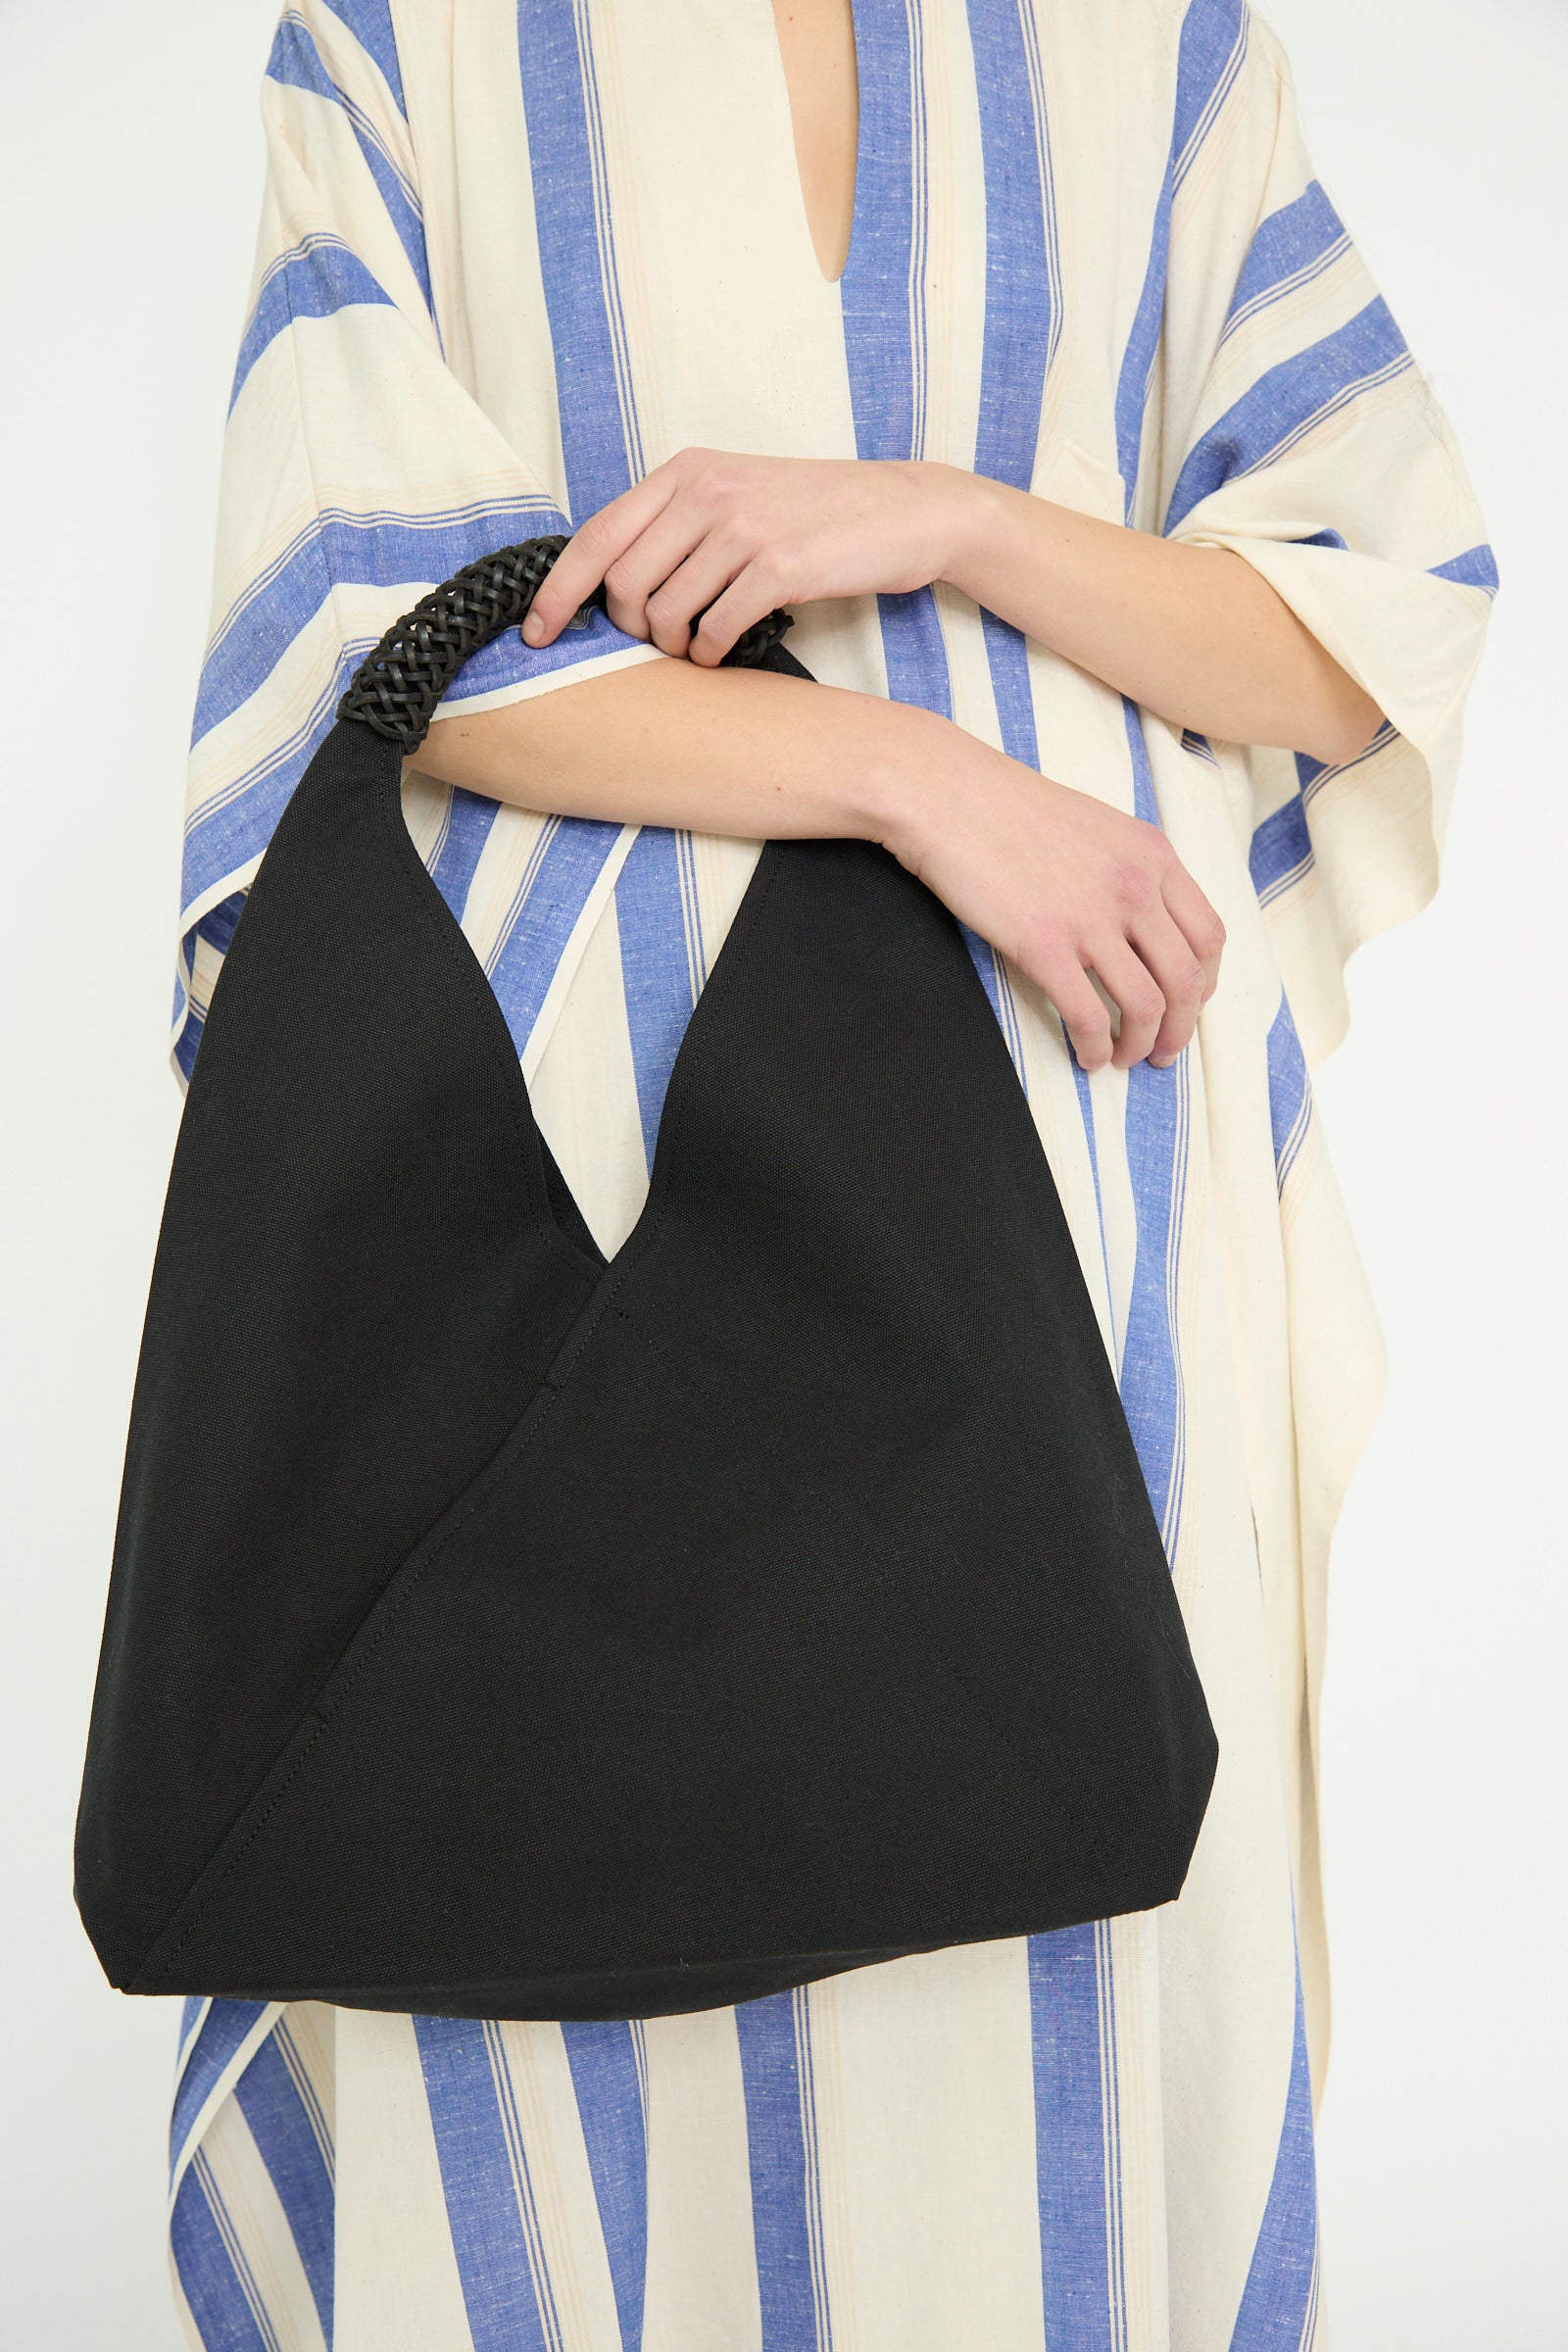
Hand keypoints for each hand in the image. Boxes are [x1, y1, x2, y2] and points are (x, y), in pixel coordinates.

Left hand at [523, 450, 968, 664]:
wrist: (908, 510)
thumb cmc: (821, 512)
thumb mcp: (742, 492)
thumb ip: (681, 521)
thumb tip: (617, 583)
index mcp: (689, 470)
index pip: (597, 537)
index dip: (557, 592)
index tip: (536, 633)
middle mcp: (709, 491)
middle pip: (625, 586)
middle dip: (632, 631)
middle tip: (661, 643)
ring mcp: (744, 527)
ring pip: (666, 615)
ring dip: (675, 648)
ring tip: (699, 646)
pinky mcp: (780, 566)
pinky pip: (714, 631)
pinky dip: (710, 654)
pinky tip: (725, 650)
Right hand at [885, 716, 1224, 1070]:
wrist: (948, 795)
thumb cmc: (1010, 809)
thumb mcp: (1098, 827)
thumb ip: (1132, 870)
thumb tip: (1144, 927)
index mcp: (1153, 856)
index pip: (1208, 936)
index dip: (1204, 983)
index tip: (1187, 1005)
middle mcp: (1135, 888)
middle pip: (1186, 980)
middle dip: (1181, 1029)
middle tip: (1163, 1051)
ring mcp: (1091, 919)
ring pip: (1145, 1006)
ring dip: (1141, 1045)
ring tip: (1124, 1058)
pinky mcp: (1044, 945)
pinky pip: (1088, 1016)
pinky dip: (1094, 1047)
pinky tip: (1086, 1054)